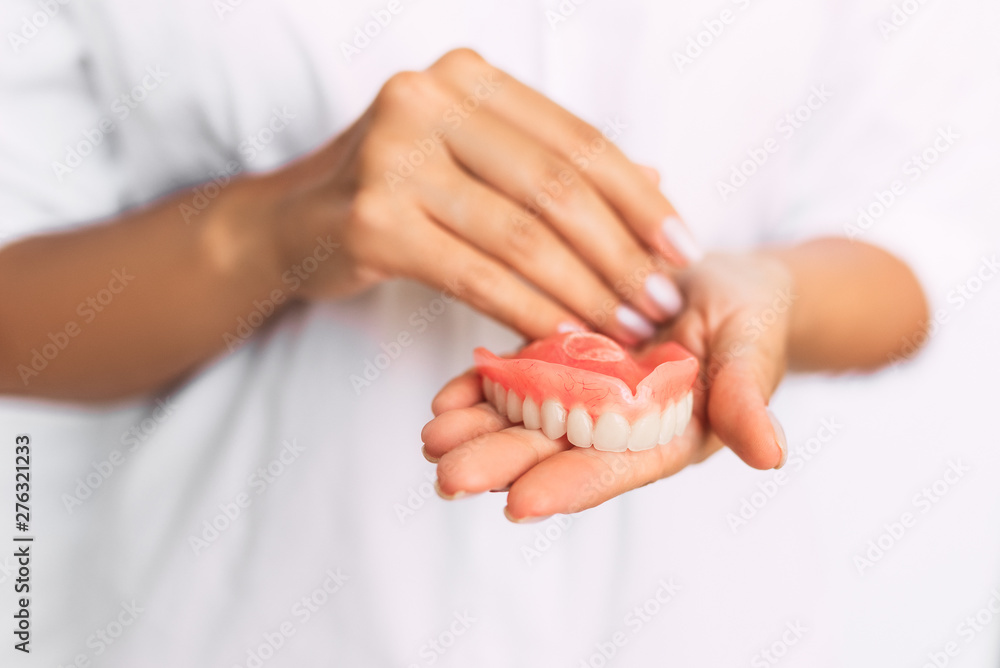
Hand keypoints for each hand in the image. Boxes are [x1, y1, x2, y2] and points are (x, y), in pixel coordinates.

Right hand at [246, 48, 699, 343]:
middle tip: (660, 303)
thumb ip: (553, 165)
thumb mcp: (475, 159)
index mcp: (466, 77)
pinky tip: (566, 337)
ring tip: (625, 329)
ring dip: (584, 290)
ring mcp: (392, 157)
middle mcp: (427, 100)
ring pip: (520, 235)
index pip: (576, 140)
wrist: (292, 222)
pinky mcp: (371, 221)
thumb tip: (655, 183)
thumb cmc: (398, 189)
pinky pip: (476, 276)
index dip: (639, 199)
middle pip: (555, 186)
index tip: (682, 250)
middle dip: (620, 253)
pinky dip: (530, 311)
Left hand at [421, 252, 792, 520]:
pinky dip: (484, 388)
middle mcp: (618, 424)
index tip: (521, 503)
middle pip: (555, 450)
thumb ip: (749, 397)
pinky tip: (447, 398)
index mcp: (667, 434)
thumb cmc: (752, 316)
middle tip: (448, 475)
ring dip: (479, 431)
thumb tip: (771, 455)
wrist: (723, 283)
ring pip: (526, 420)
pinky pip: (519, 378)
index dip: (571, 483)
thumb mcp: (754, 347)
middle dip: (502, 463)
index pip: (616, 465)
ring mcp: (586, 394)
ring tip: (432, 439)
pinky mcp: (564, 361)